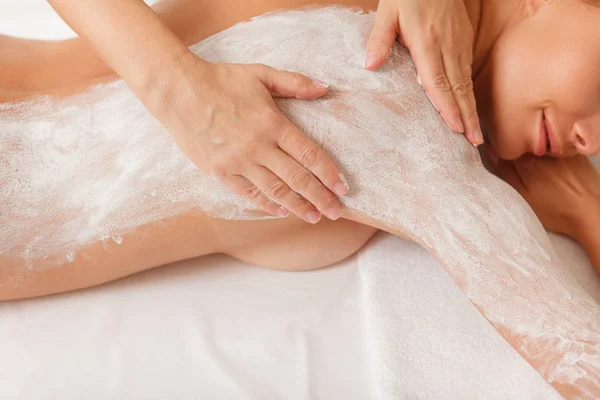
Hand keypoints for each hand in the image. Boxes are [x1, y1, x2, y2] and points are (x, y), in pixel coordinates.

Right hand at [150, 53, 348, 223]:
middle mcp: (258, 147)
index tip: (343, 187)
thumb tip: (325, 89)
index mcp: (272, 123)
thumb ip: (295, 83)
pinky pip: (248, 194)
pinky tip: (282, 211)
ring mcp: (238, 162)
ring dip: (298, 206)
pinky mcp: (220, 172)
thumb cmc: (221, 80)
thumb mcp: (261, 74)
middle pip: (297, 179)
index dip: (329, 173)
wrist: (177, 91)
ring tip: (314, 217)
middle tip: (337, 212)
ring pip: (275, 191)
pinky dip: (267, 205)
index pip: (309, 155)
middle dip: (321, 197)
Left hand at [365, 0, 482, 145]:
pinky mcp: (464, 40)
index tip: (455, 128)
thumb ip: (380, 39)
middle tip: (474, 142)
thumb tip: (369, 66)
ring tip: (476, 134)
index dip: (446, 106)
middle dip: (467, 116)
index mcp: (427, 42)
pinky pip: (467, 72)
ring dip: (471, 109)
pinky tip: (470, 109)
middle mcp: (447, 46)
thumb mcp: (388, 11)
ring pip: (466, 82)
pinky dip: (470, 93)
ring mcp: (459, 44)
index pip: (438, 81)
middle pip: (458, 88)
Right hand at [488, 149, 599, 239]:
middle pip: (524, 143)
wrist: (592, 214)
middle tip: (518, 165)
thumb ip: (506, 172)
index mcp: (526, 161)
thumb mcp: (524, 196)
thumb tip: (490, 151)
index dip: (499, 147)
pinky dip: (552, 155)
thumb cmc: (555, 211)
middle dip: (517, 148)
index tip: (495, 152)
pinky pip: (557, 149)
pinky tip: (556, 170)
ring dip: (535, 150)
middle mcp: (544, 151)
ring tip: (540, 171)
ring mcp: (561, 151)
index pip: (506, 145)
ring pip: (541, 145)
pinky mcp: (576, 154)